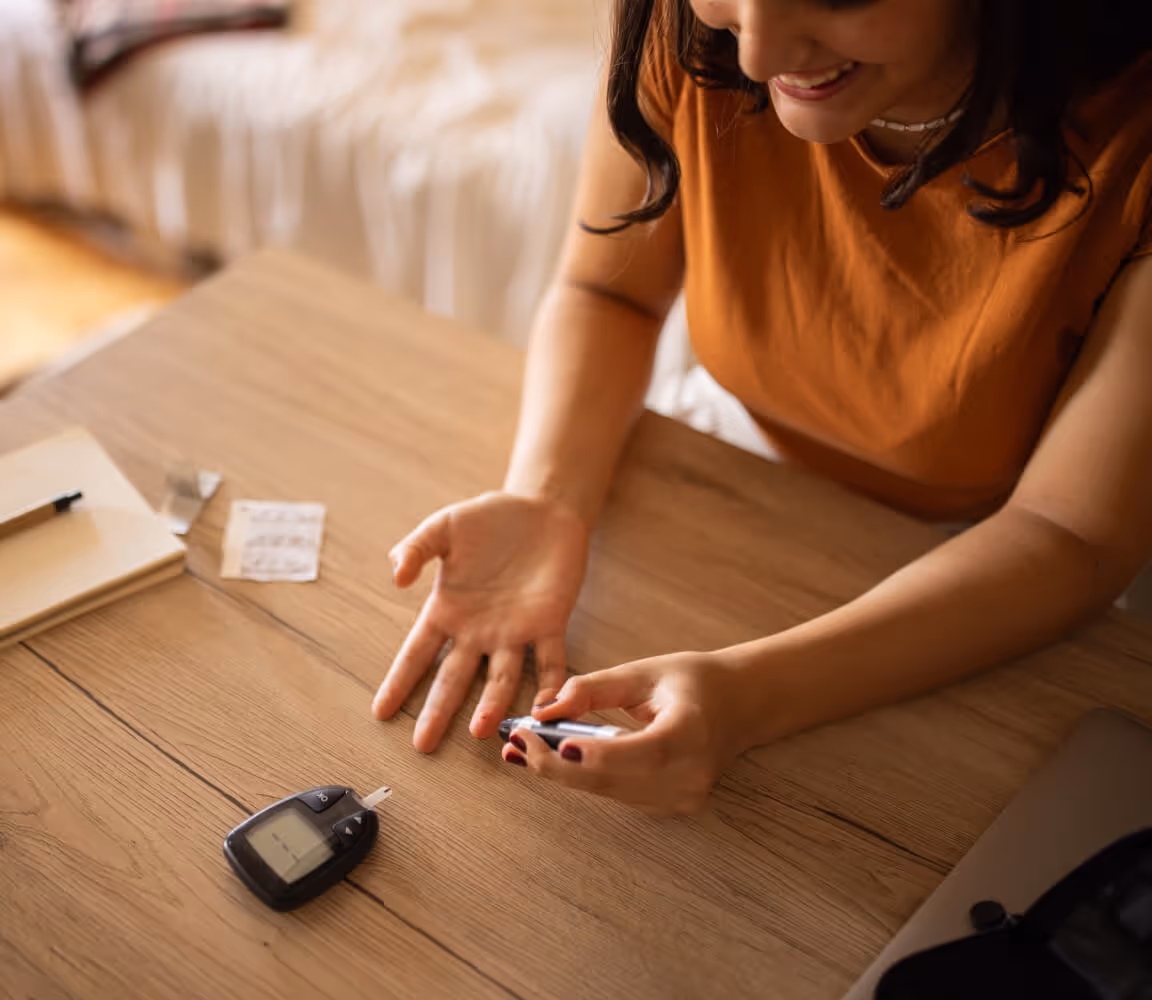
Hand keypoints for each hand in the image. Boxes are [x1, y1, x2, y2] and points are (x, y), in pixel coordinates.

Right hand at [372, 491, 589, 751]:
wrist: (541, 507)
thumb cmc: (489, 519)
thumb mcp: (443, 527)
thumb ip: (415, 548)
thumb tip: (396, 577)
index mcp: (448, 609)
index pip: (418, 652)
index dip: (399, 680)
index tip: (380, 711)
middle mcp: (479, 630)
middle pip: (454, 678)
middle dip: (438, 710)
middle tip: (423, 744)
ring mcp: (515, 631)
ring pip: (501, 678)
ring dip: (492, 704)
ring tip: (480, 730)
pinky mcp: (550, 623)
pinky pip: (550, 661)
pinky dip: (550, 686)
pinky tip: (545, 710)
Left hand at [502, 651, 748, 816]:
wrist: (739, 707)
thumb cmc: (693, 682)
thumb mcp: (644, 672)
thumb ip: (594, 689)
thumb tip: (545, 709)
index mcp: (691, 732)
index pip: (644, 752)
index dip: (600, 755)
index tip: (559, 745)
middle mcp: (690, 773)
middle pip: (614, 780)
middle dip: (557, 764)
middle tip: (516, 743)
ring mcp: (682, 796)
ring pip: (608, 792)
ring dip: (562, 774)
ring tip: (521, 750)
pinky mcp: (670, 806)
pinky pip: (617, 794)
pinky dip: (583, 778)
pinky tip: (552, 760)